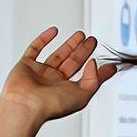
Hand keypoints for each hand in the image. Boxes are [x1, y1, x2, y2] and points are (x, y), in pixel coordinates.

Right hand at [0, 28, 118, 136]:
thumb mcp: (82, 94)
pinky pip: (35, 48)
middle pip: (73, 62)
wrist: (26, 105)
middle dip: (84, 51)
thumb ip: (93, 79)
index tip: (110, 63)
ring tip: (81, 34)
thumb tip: (95, 63)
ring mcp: (41, 72)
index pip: (87, 77)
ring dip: (70, 44)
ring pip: (58, 54)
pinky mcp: (26, 65)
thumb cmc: (52, 105)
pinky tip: (54, 31)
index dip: (99, 70)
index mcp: (68, 90)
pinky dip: (44, 39)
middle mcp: (55, 82)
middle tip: (93, 40)